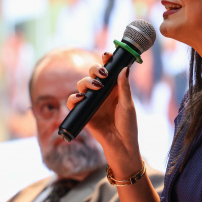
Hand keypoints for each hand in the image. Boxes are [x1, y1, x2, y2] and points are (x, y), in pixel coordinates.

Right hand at [67, 52, 140, 168]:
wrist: (121, 146)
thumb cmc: (128, 126)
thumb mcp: (128, 105)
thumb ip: (124, 87)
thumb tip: (124, 68)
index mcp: (114, 89)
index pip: (108, 70)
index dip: (105, 61)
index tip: (107, 55)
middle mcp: (101, 93)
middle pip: (92, 74)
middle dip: (94, 69)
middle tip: (103, 74)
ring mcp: (91, 102)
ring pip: (81, 85)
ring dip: (86, 82)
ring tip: (95, 87)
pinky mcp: (83, 113)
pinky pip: (73, 102)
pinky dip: (73, 98)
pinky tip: (80, 98)